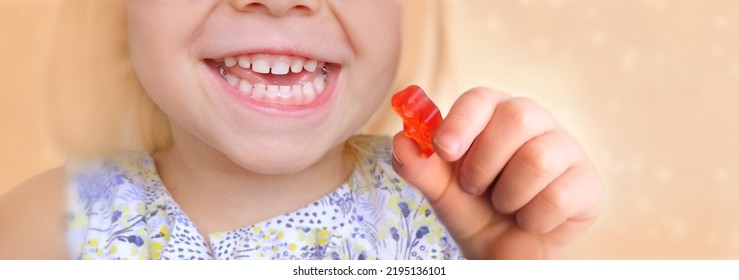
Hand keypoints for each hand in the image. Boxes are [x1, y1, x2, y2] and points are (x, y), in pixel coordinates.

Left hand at [392, 87, 603, 258]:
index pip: (482, 98)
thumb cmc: (473, 207)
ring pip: (538, 159)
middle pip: (517, 117)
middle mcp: (535, 120)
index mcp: (494, 112)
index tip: (443, 150)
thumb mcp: (441, 190)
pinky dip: (533, 218)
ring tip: (504, 205)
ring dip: (507, 195)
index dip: (462, 121)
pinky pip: (559, 196)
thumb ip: (420, 166)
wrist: (504, 249)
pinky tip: (530, 218)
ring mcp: (566, 148)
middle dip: (484, 163)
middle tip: (474, 188)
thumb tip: (402, 142)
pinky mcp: (588, 182)